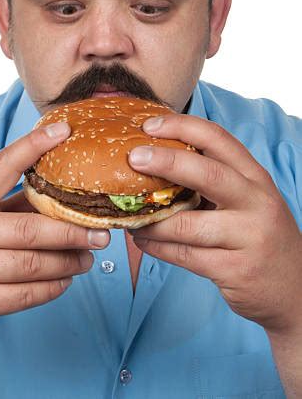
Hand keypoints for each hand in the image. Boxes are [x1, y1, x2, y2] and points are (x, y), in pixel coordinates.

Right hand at [0, 122, 109, 356]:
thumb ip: (10, 205)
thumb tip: (60, 189)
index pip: (1, 166)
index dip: (33, 146)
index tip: (63, 131)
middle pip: (30, 229)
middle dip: (73, 232)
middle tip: (102, 233)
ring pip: (33, 265)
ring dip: (69, 262)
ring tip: (88, 258)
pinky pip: (26, 295)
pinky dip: (53, 287)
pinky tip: (66, 280)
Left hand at [128, 113, 301, 334]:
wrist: (294, 288)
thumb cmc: (257, 234)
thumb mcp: (247, 199)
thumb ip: (213, 180)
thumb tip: (156, 160)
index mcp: (255, 177)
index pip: (218, 139)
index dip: (182, 127)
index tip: (149, 125)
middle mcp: (256, 202)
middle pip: (208, 174)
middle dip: (166, 162)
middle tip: (133, 158)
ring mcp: (248, 237)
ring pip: (187, 224)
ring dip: (151, 220)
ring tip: (129, 217)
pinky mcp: (235, 270)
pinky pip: (185, 255)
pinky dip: (157, 247)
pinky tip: (143, 240)